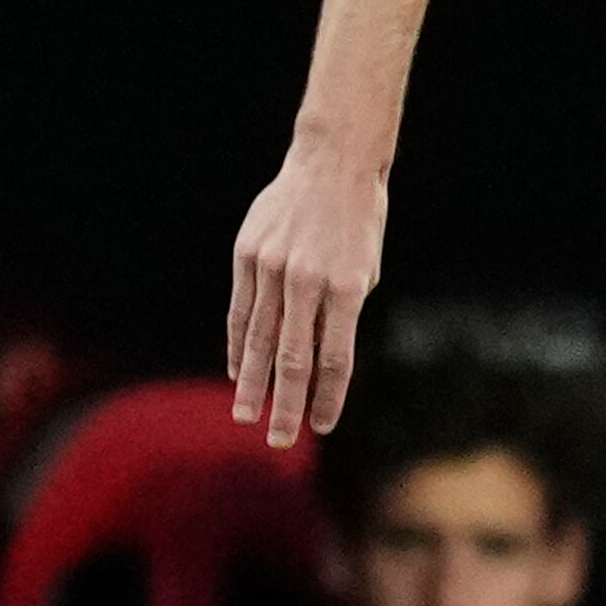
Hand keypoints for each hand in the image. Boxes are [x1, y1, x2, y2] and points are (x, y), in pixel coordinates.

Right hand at [226, 131, 388, 444]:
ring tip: (247, 417)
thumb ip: (344, 311)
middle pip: (292, 358)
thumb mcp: (366, 267)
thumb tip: (319, 357)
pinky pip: (240, 310)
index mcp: (346, 288)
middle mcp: (307, 281)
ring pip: (259, 338)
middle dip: (286, 404)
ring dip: (253, 383)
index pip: (337, 358)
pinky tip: (239, 371)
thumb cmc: (359, 222)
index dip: (329, 396)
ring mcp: (272, 268)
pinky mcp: (247, 255)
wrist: (333, 165)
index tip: (322, 427)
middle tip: (279, 441)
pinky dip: (239, 345)